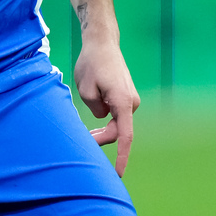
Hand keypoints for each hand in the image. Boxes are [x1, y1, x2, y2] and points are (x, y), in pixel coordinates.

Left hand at [74, 39, 139, 176]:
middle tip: (83, 139)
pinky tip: (93, 103)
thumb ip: (94, 110)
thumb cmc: (92, 63)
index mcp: (123, 103)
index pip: (124, 137)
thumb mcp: (85, 90)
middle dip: (101, 138)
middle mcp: (132, 102)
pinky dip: (105, 116)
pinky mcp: (125, 96)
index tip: (118, 174)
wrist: (102, 42)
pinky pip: (116, 113)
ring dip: (101, 125)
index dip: (121, 157)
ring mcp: (131, 99)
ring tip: (85, 116)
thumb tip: (103, 118)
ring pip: (115, 121)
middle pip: (117, 130)